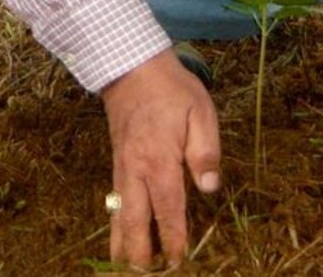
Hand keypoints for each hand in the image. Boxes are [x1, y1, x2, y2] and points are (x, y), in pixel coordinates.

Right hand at [100, 49, 220, 268]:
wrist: (131, 66)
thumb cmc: (172, 89)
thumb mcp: (200, 112)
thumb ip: (205, 152)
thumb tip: (209, 189)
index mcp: (159, 161)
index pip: (168, 210)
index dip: (173, 239)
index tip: (177, 262)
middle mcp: (135, 170)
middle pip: (134, 220)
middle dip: (139, 251)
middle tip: (144, 275)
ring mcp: (121, 166)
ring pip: (118, 213)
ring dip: (121, 242)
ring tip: (123, 267)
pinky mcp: (116, 160)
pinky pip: (114, 199)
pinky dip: (115, 221)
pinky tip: (118, 232)